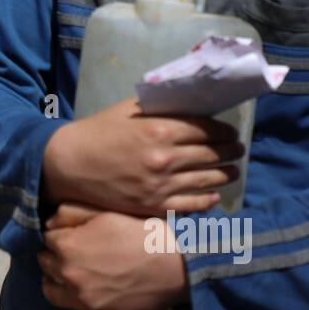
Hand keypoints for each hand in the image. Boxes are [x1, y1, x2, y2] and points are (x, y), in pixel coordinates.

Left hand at [36, 203, 188, 309]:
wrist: (176, 265)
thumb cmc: (143, 234)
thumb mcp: (106, 213)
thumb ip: (71, 212)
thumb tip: (48, 221)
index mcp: (68, 245)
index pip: (47, 240)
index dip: (60, 236)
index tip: (72, 235)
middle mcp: (69, 273)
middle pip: (46, 265)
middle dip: (55, 257)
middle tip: (74, 253)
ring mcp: (82, 300)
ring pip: (51, 292)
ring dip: (54, 284)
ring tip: (64, 278)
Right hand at [42, 97, 241, 215]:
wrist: (70, 164)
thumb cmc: (99, 131)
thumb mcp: (129, 109)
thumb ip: (161, 106)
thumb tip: (192, 103)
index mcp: (160, 130)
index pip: (207, 130)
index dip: (224, 131)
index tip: (231, 132)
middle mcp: (165, 158)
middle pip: (212, 154)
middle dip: (230, 151)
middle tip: (238, 150)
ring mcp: (161, 185)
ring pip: (207, 180)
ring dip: (225, 174)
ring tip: (233, 171)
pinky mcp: (154, 206)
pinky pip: (191, 205)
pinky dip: (207, 200)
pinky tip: (214, 196)